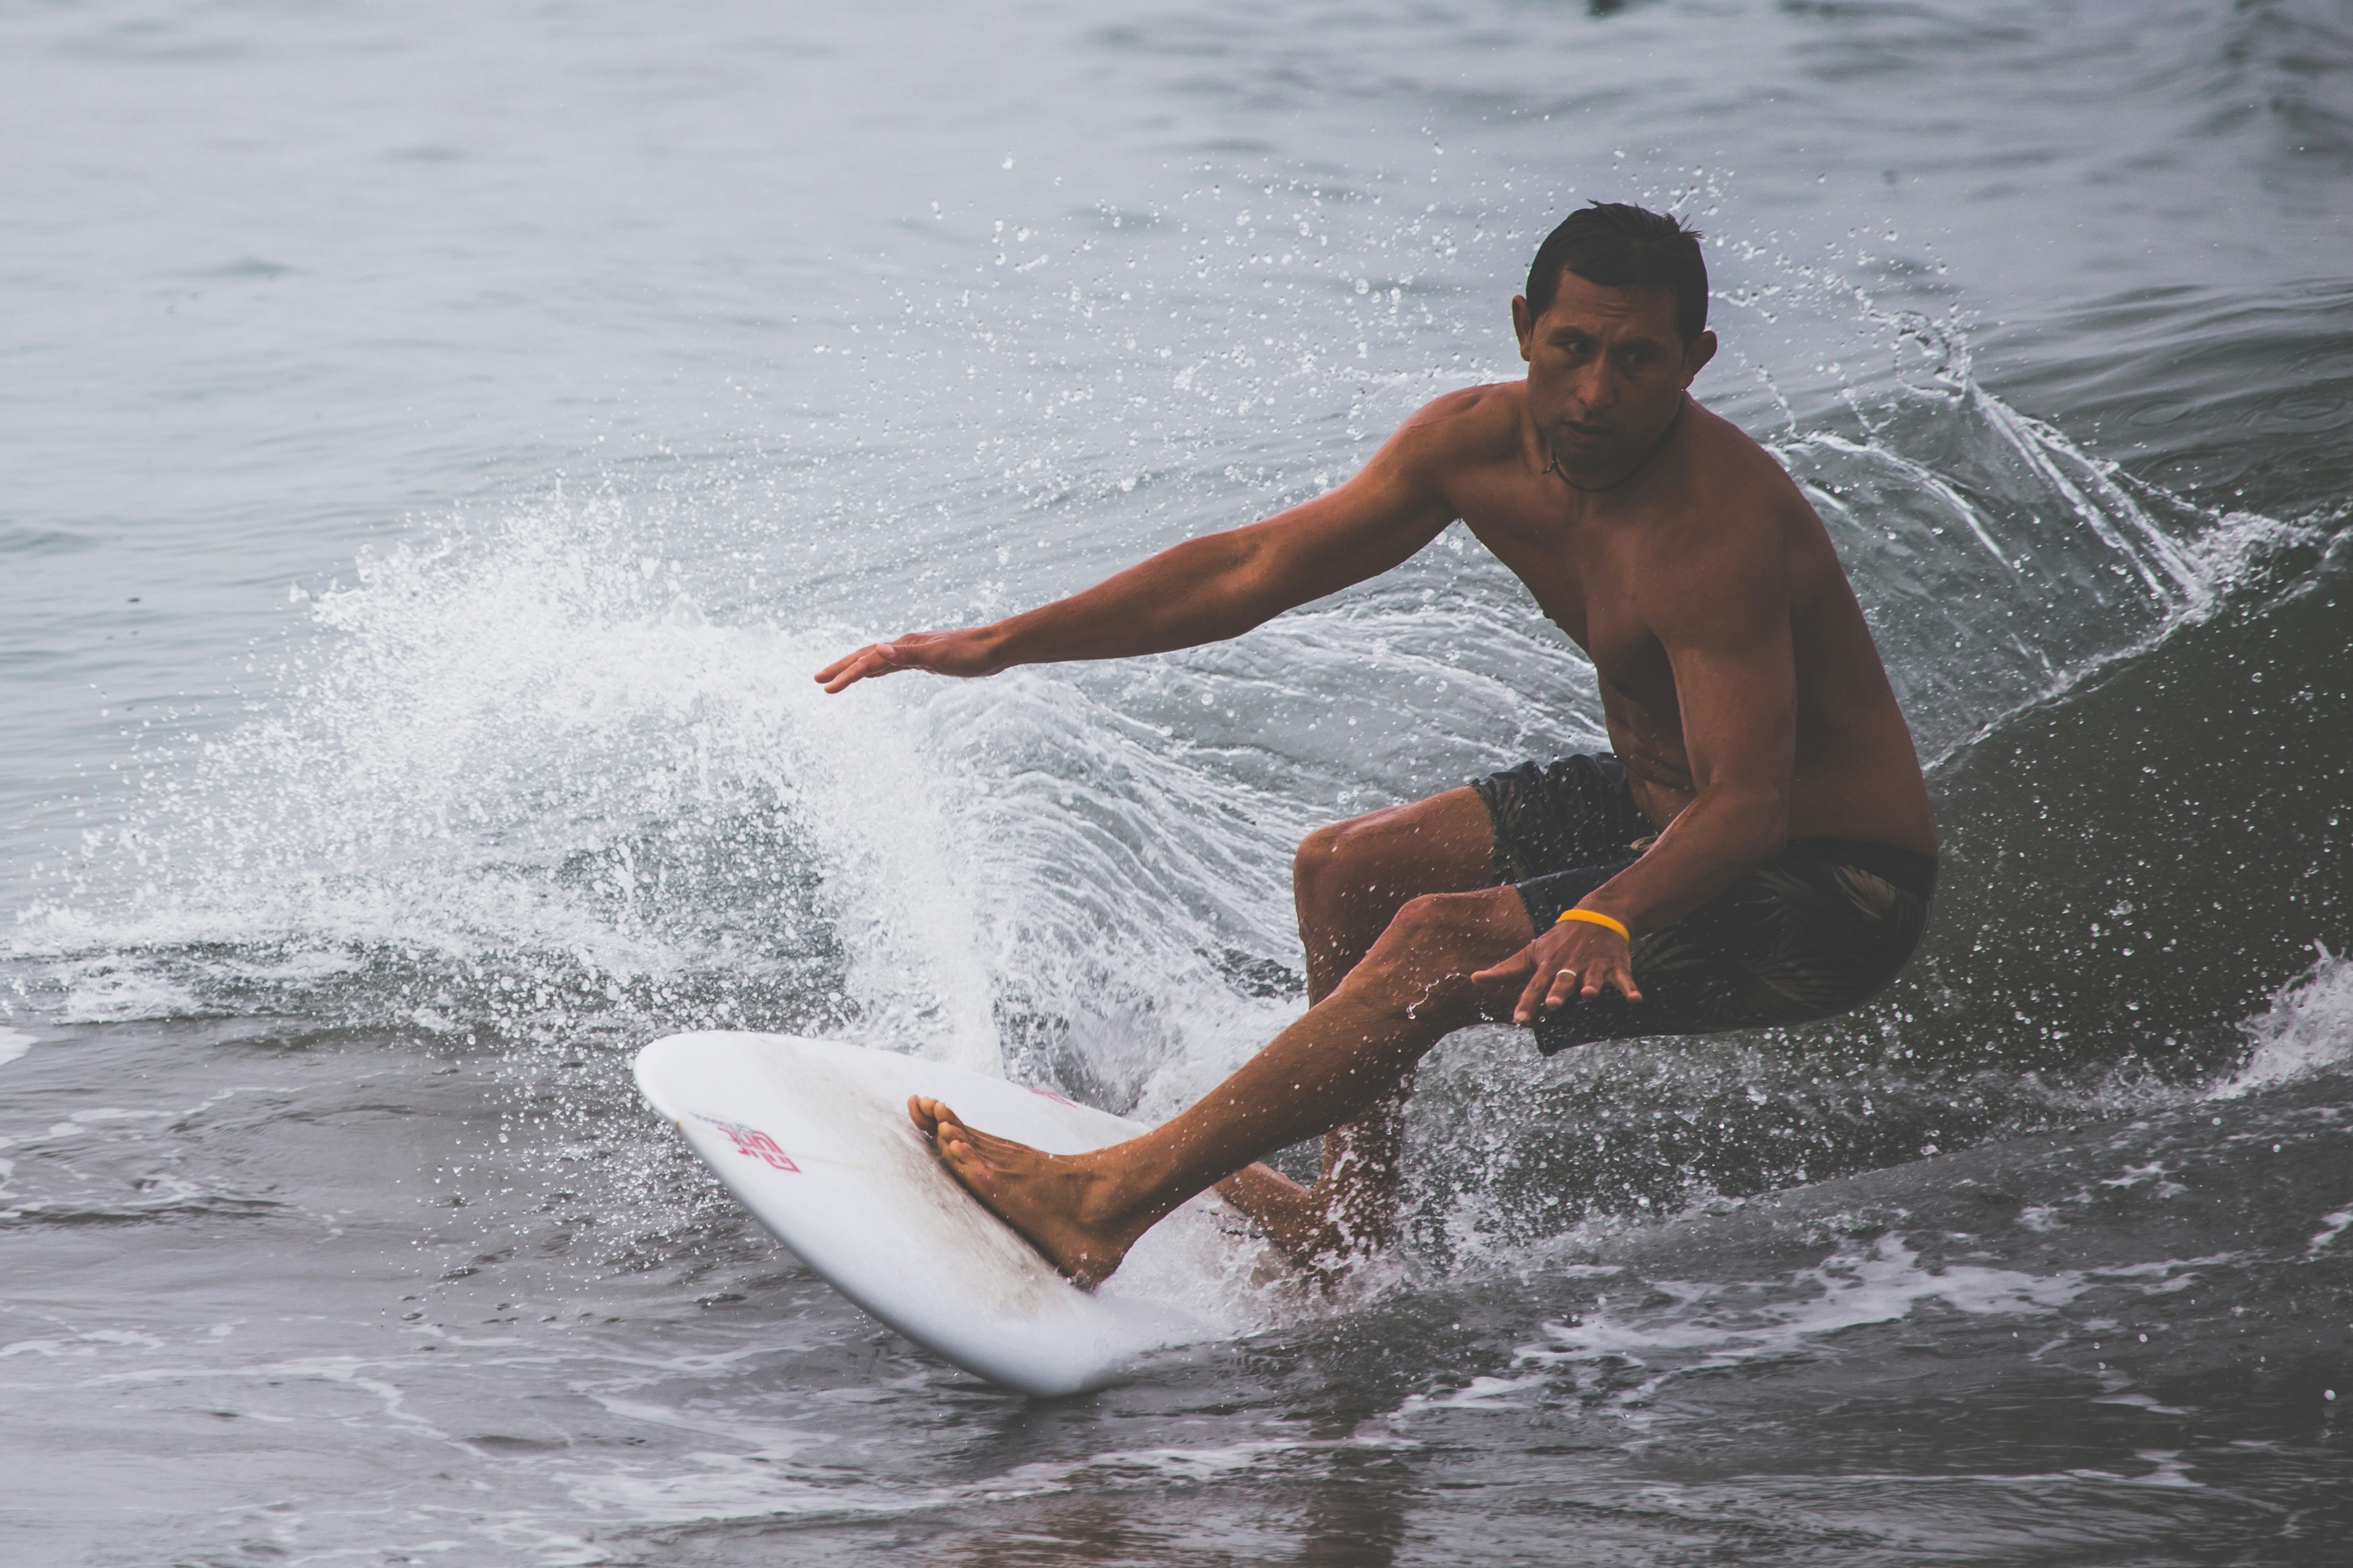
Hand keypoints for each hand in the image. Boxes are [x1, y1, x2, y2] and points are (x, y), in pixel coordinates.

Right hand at [814, 628, 1001, 692]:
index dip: (846, 675)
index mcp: (904, 646)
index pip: (867, 661)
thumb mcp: (939, 657)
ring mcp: (914, 653)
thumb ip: (908, 654)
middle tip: (817, 679)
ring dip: (857, 669)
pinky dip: (879, 670)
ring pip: (877, 661)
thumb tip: (878, 650)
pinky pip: (893, 666)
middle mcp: (905, 647)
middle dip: (841, 668)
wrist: (996, 648)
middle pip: (865, 657)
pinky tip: (876, 674)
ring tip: (838, 678)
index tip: (826, 688)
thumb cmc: (971, 653)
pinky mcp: (925, 660)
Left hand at [1472, 915, 1642, 1022]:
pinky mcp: (1614, 965)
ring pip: (1591, 978)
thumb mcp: (1531, 952)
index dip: (1526, 1003)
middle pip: (1561, 981)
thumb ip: (1505, 969)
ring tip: (1589, 995)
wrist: (1596, 915)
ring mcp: (1593, 965)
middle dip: (1557, 992)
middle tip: (1552, 1004)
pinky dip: (1629, 989)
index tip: (1518, 1021)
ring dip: (1590, 986)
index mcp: (1548, 965)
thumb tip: (1474, 979)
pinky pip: (1624, 979)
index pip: (1533, 986)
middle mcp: (1569, 966)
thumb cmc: (1558, 941)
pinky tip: (1635, 999)